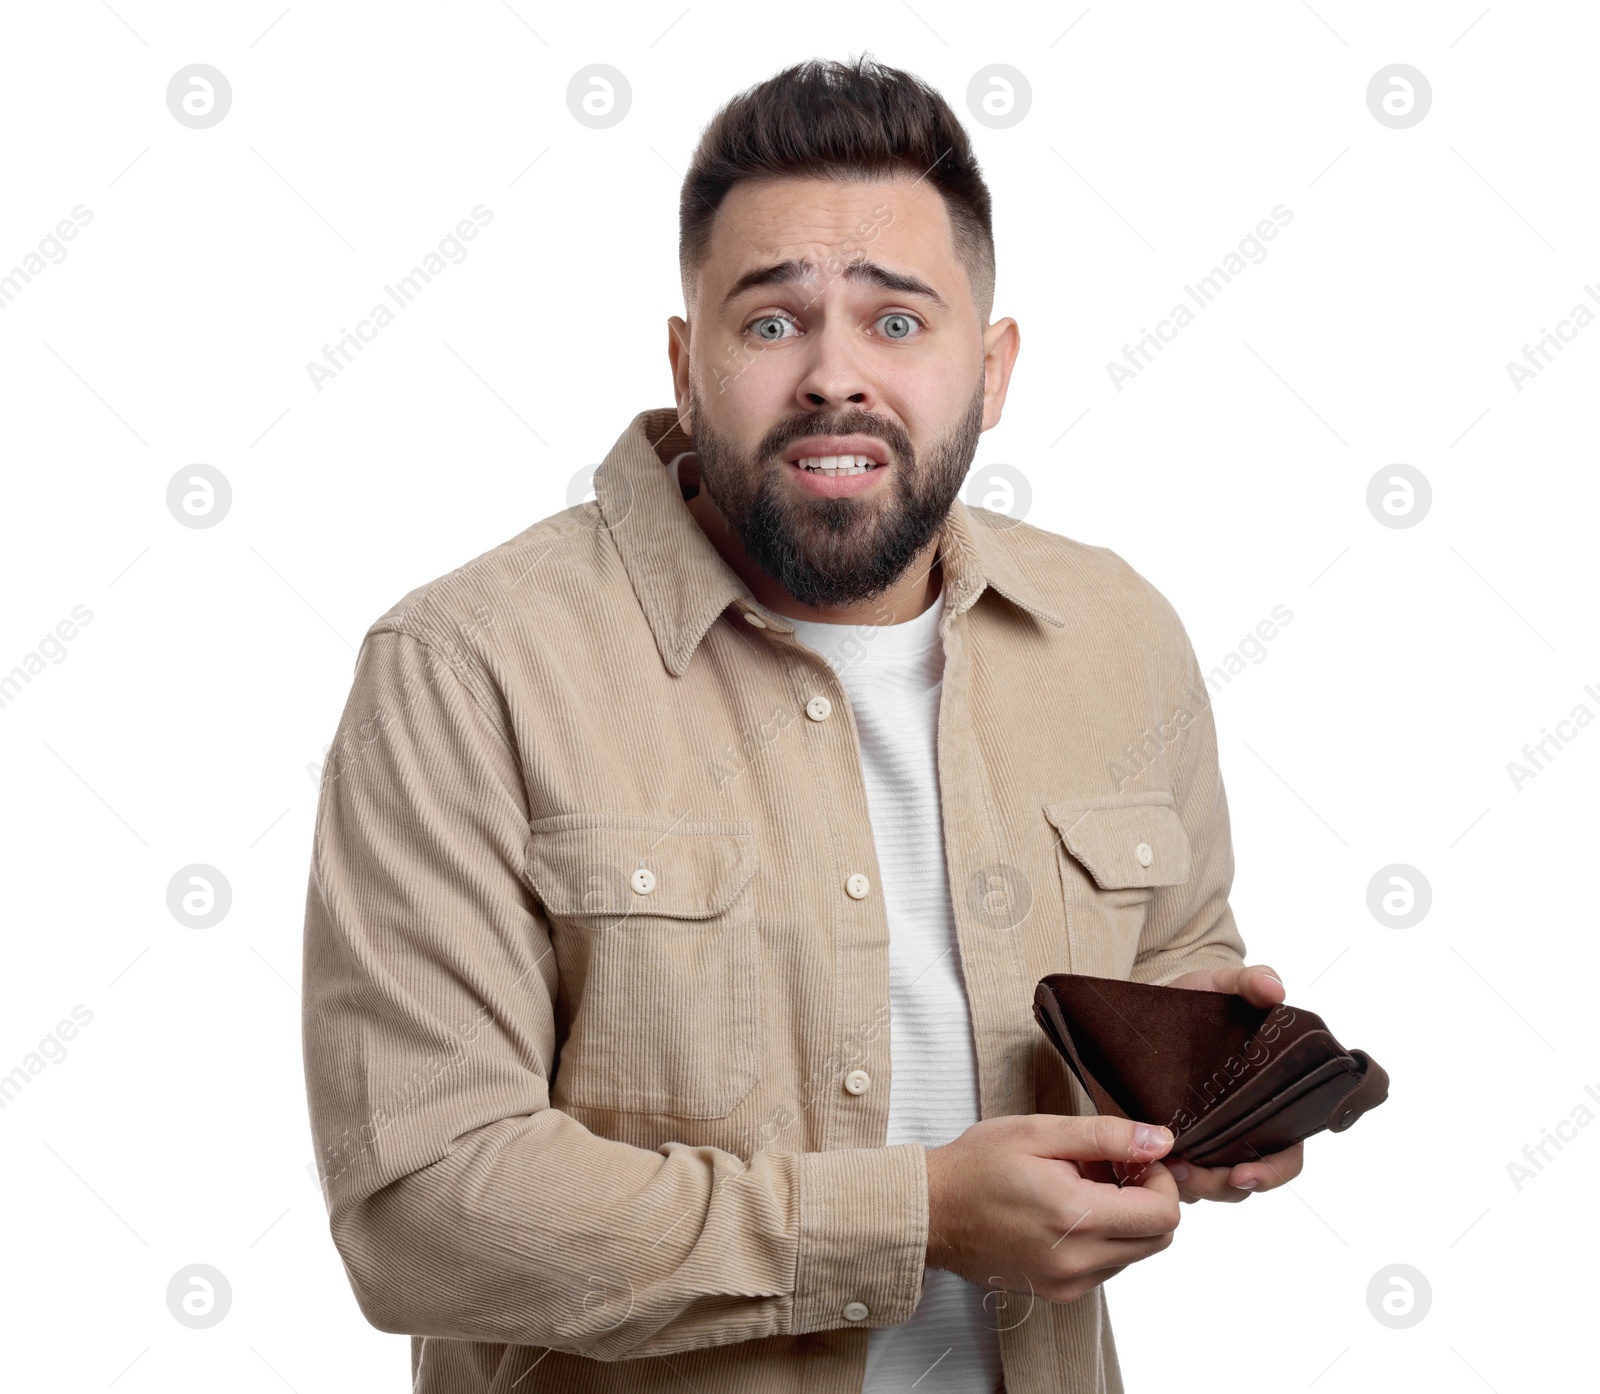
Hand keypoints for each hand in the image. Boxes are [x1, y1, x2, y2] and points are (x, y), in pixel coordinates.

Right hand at [924, 1114, 1181, 1303]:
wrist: (931, 1211)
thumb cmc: (977, 1165)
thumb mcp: (1039, 1131)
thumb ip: (1106, 1136)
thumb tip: (1159, 1142)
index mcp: (1075, 1216)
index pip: (1163, 1214)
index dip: (1160, 1180)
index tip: (1134, 1159)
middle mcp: (1078, 1261)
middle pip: (1157, 1239)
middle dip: (1147, 1199)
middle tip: (1111, 1169)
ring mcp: (1068, 1283)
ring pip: (1134, 1253)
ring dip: (1124, 1219)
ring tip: (1080, 1187)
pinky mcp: (1059, 1292)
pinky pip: (1107, 1266)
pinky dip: (1101, 1237)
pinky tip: (1066, 1211)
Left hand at [1160, 962, 1304, 1201]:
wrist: (1141, 1011)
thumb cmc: (1192, 1004)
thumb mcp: (1216, 986)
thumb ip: (1246, 982)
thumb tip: (1276, 989)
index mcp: (1264, 1104)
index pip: (1284, 1155)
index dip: (1272, 1171)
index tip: (1245, 1174)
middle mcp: (1238, 1132)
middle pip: (1246, 1181)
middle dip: (1224, 1186)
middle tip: (1194, 1176)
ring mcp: (1203, 1143)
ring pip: (1210, 1186)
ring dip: (1193, 1186)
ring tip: (1168, 1169)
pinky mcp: (1169, 1145)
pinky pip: (1175, 1179)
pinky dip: (1165, 1179)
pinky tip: (1147, 1166)